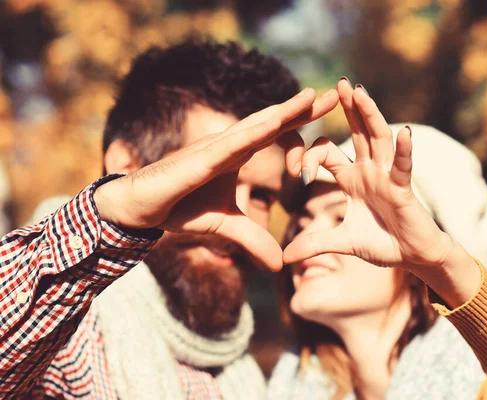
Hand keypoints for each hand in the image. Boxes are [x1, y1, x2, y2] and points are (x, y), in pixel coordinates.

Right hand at [95, 88, 339, 270]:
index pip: (275, 135)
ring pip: (254, 126)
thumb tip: (279, 265)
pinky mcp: (199, 161)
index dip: (301, 125)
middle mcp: (229, 146)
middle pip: (271, 121)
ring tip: (310, 98)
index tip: (329, 121)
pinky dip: (253, 133)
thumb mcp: (226, 226)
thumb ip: (253, 239)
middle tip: (335, 95)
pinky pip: (231, 145)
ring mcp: (213, 149)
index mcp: (237, 155)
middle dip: (302, 108)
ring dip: (283, 111)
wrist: (139, 208)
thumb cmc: (179, 208)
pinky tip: (274, 122)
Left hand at [283, 80, 452, 270]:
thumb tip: (285, 257)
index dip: (311, 157)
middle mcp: (369, 171)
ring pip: (377, 139)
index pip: (328, 154)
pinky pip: (402, 167)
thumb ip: (315, 244)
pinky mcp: (403, 189)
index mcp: (352, 179)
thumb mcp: (343, 243)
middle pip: (357, 133)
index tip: (298, 172)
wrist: (412, 257)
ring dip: (369, 115)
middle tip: (338, 83)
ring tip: (359, 91)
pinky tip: (403, 132)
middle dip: (348, 108)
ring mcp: (387, 177)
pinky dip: (403, 151)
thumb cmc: (382, 243)